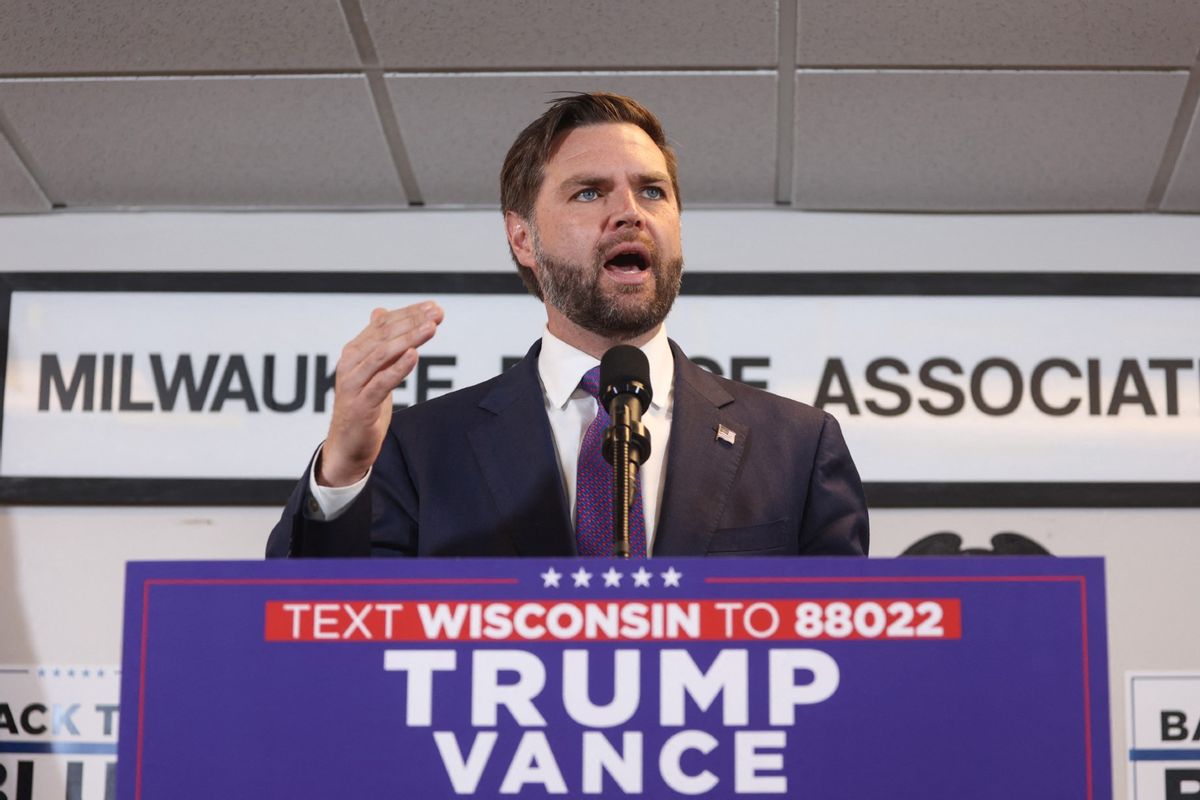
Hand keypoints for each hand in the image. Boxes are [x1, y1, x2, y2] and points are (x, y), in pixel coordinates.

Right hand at [318, 301, 443, 486]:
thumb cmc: (363, 405)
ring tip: (431, 328)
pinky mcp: (361, 405)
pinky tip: (414, 356)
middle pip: (384, 335)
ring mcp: (354, 384)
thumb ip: (378, 342)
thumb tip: (380, 311)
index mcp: (354, 352)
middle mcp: (350, 363)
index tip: (433, 306)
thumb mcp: (372, 371)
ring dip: (409, 339)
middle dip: (413, 322)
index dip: (409, 313)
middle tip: (437, 313)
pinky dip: (398, 368)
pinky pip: (381, 382)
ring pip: (382, 354)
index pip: (382, 324)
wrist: (348, 444)